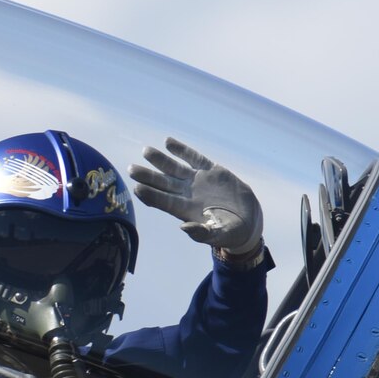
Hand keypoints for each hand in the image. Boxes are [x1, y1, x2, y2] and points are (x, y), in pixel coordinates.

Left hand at [129, 137, 263, 258]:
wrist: (248, 220)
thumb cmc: (231, 232)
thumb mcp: (219, 235)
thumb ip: (203, 233)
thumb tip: (184, 228)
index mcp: (186, 210)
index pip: (164, 202)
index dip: (151, 195)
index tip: (138, 188)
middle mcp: (187, 194)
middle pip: (163, 184)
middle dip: (148, 176)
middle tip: (131, 169)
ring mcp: (198, 181)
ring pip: (174, 168)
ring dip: (160, 160)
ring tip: (146, 151)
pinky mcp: (211, 170)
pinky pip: (194, 158)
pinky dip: (182, 150)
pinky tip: (168, 142)